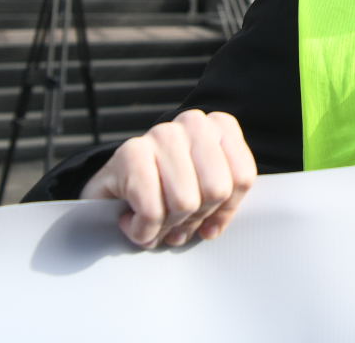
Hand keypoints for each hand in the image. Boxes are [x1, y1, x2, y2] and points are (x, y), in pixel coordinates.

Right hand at [80, 109, 256, 248]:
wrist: (111, 188)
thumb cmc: (165, 191)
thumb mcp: (206, 195)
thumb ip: (222, 206)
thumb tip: (210, 231)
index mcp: (220, 127)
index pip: (242, 178)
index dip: (224, 210)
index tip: (205, 218)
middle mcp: (194, 123)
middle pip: (216, 190)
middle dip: (195, 218)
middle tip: (175, 221)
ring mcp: (161, 133)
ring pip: (185, 202)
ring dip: (167, 227)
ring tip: (154, 222)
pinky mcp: (129, 152)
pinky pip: (152, 210)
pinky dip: (143, 230)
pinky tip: (133, 223)